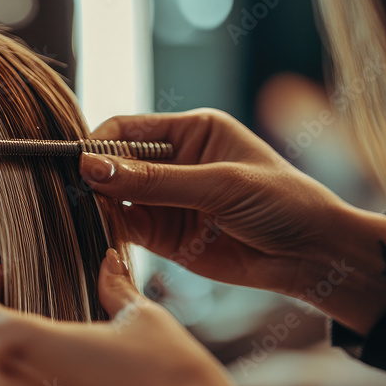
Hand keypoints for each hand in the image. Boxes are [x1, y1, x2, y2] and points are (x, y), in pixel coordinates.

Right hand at [83, 108, 385, 335]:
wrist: (312, 255)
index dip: (99, 146)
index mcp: (191, 131)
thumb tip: (92, 168)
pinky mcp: (166, 236)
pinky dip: (109, 233)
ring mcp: (167, 201)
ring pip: (114, 199)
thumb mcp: (220, 185)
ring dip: (97, 208)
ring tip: (83, 219)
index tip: (78, 167)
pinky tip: (98, 237)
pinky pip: (126, 230)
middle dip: (93, 179)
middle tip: (73, 197)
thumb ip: (156, 181)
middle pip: (115, 165)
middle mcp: (174, 163)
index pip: (127, 130)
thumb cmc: (282, 203)